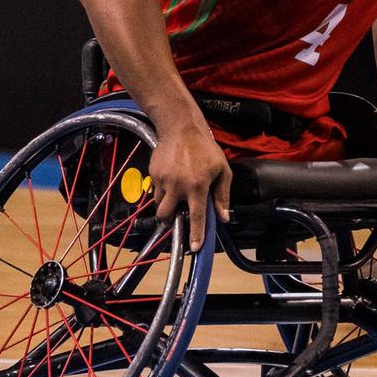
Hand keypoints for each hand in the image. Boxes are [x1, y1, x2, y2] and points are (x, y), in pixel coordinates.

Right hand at [147, 117, 231, 251]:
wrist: (181, 128)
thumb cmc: (205, 149)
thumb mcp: (222, 170)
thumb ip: (223, 195)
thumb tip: (223, 217)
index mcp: (197, 186)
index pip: (196, 216)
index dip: (196, 234)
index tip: (194, 247)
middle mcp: (178, 186)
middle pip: (166, 215)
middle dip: (169, 220)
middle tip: (175, 215)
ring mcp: (163, 180)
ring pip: (159, 204)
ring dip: (166, 204)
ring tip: (176, 193)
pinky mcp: (153, 174)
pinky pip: (155, 189)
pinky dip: (162, 189)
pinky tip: (172, 177)